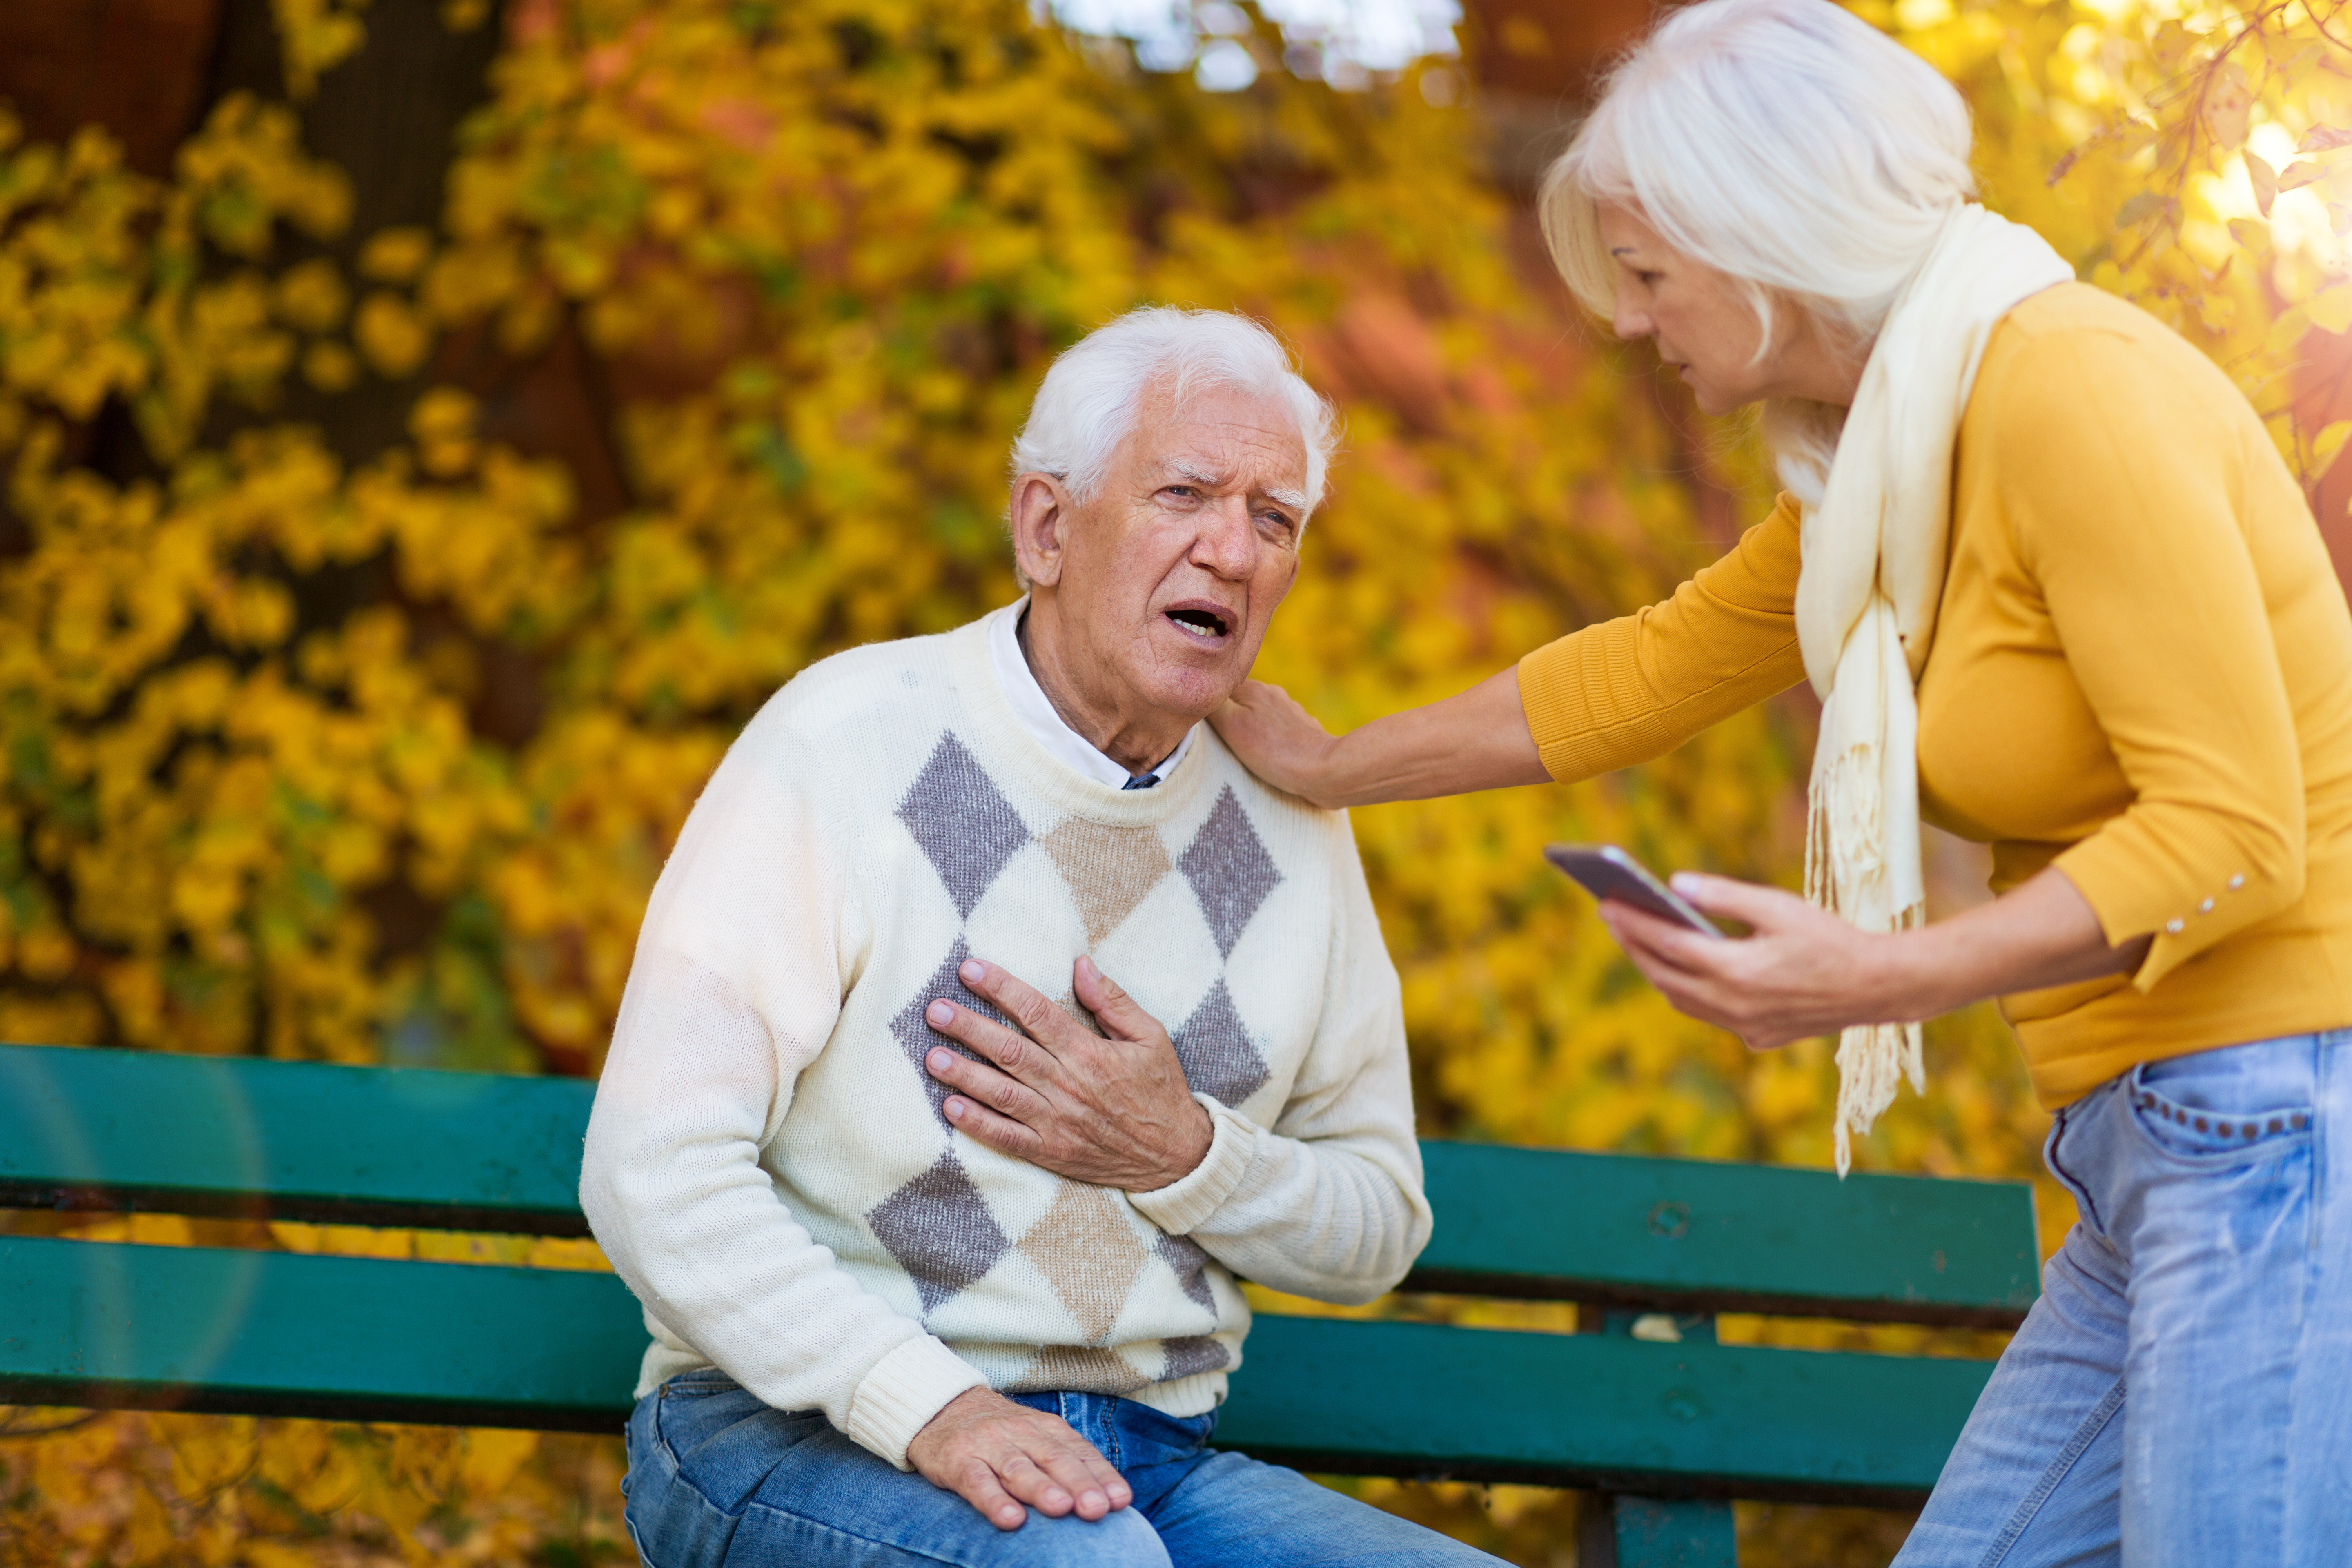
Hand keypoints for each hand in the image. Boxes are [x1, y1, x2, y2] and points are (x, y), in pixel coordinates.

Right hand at [905, 1385, 1131, 1529]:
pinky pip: (977, 1482)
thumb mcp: (1036, 1439)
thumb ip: (1067, 1462)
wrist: (941, 1407)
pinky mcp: (958, 1461)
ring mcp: (988, 1446)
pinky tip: (1011, 1519)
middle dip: (1079, 1484)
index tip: (1121, 1499)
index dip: (1101, 1475)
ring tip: (1062, 1508)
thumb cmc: (1000, 1435)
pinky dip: (994, 1501)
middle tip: (1098, 1508)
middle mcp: (1021, 1433)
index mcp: (1045, 1428)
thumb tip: (1110, 1499)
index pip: (1079, 1451)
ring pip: (1018, 1468)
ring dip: (1041, 1489)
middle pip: (1054, 1459)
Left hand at [925, 955, 1213, 1189]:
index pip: (1037, 1013)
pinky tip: (950, 1108)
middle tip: (935, 1009)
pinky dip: (978, 1124)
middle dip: (969, 1028)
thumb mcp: (1151, 1037)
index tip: (969, 970)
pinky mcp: (1051, 1152)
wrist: (1176, 1157)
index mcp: (1090, 1053)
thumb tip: (1080, 965)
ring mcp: (1057, 1122)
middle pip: (1010, 1051)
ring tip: (931, 1056)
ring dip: (964, 1074)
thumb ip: (1113, 1001)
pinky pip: (1008, 1138)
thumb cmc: (1161, 1090)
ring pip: (1002, 1093)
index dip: (1001, 989)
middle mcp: (1069, 1086)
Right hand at [1209, 680, 1341, 804]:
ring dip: (1251, 732)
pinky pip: (1277, 733)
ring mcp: (1291, 712)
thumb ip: (1212, 705)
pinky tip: (1269, 758)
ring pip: (1259, 718)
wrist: (1324, 771)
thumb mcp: (1231, 726)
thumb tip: (1196, 689)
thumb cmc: (1274, 752)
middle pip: (1239, 704)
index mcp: (1253, 688)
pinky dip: (1270, 743)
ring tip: (1247, 754)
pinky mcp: (1304, 732)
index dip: (1208, 707)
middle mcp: (1273, 694)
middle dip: (1231, 720)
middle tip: (1224, 743)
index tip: (1206, 729)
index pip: (1218, 689)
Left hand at [1596, 874, 1907, 1049]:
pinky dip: (1688, 990)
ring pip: (1681, 1000)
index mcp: (1736, 971)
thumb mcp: (1778, 906)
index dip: (1632, 923)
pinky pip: (1708, 1014)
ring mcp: (1745, 1027)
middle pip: (1664, 975)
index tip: (1604, 903)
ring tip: (1638, 940)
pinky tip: (1682, 969)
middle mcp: (1734, 1006)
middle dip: (1634, 945)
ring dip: (1656, 971)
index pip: (1667, 945)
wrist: (1879, 987)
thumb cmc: (1831, 939)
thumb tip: (1673, 884)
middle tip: (1611, 917)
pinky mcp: (1758, 1037)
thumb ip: (1725, 895)